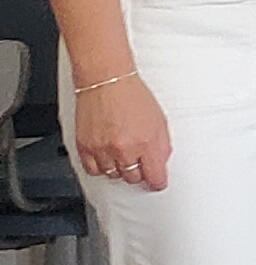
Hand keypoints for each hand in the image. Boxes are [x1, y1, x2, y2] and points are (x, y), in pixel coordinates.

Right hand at [71, 69, 170, 193]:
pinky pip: (93, 170)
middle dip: (138, 172)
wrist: (106, 81)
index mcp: (147, 143)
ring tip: (121, 153)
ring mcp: (103, 150)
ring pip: (113, 175)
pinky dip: (100, 166)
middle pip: (133, 178)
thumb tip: (160, 164)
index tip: (157, 183)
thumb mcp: (159, 121)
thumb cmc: (132, 96)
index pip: (154, 177)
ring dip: (119, 168)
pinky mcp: (85, 147)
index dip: (157, 182)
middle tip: (139, 161)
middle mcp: (124, 149)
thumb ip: (161, 146)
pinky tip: (106, 157)